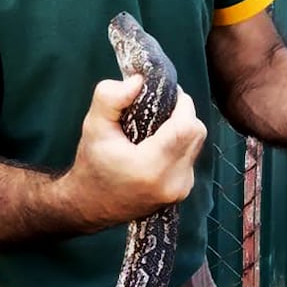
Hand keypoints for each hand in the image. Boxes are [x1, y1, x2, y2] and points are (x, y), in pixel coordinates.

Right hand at [64, 75, 207, 226]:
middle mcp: (173, 182)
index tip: (166, 95)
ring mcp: (181, 189)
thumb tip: (139, 81)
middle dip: (183, 114)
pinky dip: (180, 145)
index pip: (186, 127)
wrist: (89, 205)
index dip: (182, 104)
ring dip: (183, 129)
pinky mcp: (183, 191)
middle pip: (196, 133)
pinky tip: (158, 145)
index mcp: (152, 167)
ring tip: (156, 128)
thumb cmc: (91, 164)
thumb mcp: (93, 126)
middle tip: (161, 108)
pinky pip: (191, 157)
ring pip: (197, 145)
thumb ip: (111, 98)